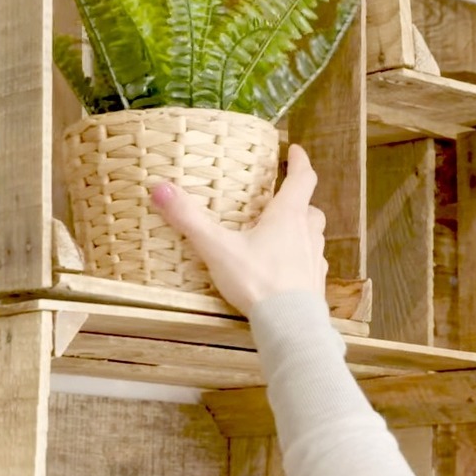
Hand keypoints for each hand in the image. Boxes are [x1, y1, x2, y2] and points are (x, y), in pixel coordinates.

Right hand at [150, 144, 328, 315]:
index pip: (303, 178)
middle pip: (310, 208)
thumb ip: (189, 219)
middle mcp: (307, 234)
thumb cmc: (257, 281)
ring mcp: (315, 260)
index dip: (300, 161)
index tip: (294, 150)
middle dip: (299, 200)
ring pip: (314, 236)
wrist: (290, 326)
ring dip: (302, 229)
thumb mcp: (217, 248)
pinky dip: (302, 260)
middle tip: (283, 198)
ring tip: (283, 234)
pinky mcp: (315, 285)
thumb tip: (160, 189)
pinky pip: (312, 264)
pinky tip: (287, 270)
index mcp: (288, 216)